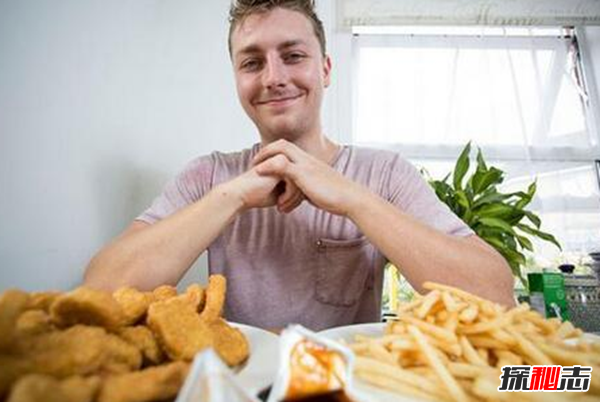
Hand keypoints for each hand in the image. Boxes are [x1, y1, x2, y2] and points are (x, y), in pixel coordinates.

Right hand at [220, 158, 304, 212]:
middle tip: (285, 209)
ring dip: (292, 199)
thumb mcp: (280, 194)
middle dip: (297, 198)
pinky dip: (288, 197)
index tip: (288, 208)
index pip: (302, 181)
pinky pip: (294, 183)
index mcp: (285, 164)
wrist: (239, 194)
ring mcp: (283, 159)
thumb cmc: (258, 195)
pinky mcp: (279, 164)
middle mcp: (285, 158)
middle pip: (304, 181)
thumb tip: (308, 196)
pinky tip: (279, 204)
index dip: (298, 197)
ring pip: (301, 183)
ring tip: (282, 208)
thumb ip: (293, 190)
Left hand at [251, 140, 366, 215]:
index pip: (290, 148)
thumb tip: (303, 195)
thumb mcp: (320, 190)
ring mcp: (306, 165)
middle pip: (283, 144)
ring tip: (254, 166)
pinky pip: (282, 165)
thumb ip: (309, 188)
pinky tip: (259, 172)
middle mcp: (308, 159)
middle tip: (255, 162)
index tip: (264, 162)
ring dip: (265, 155)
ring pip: (281, 149)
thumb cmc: (338, 197)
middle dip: (267, 150)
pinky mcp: (304, 174)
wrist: (351, 198)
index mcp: (312, 162)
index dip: (275, 152)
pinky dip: (268, 166)